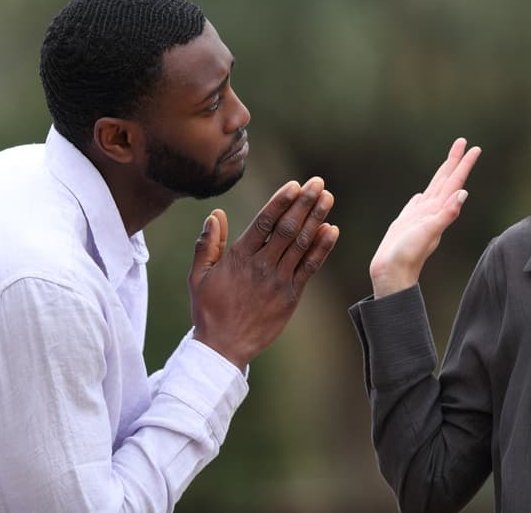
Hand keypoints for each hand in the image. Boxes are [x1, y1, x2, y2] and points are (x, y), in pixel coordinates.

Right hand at [187, 177, 339, 369]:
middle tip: (318, 183)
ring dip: (316, 219)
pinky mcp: (291, 295)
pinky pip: (310, 268)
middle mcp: (261, 266)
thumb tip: (216, 214)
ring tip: (328, 198)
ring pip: (301, 244)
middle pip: (287, 228)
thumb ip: (208, 244)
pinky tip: (332, 230)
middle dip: (304, 203)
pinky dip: (322, 248)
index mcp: (239, 257)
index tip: (294, 185)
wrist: (223, 347)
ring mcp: (278, 281)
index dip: (281, 202)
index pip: (264, 223)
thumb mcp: (199, 276)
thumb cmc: (209, 310)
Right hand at [369, 138, 480, 298]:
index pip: (455, 182)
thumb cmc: (408, 256)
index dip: (463, 164)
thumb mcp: (429, 233)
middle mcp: (432, 211)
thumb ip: (446, 215)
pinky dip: (421, 196)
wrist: (392, 274)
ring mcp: (420, 217)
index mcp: (438, 210)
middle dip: (455, 161)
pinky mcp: (407, 224)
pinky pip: (417, 205)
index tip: (473, 148)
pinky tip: (422, 194)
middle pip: (446, 180)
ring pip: (433, 190)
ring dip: (441, 175)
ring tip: (448, 162)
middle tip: (463, 142)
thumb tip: (462, 195)